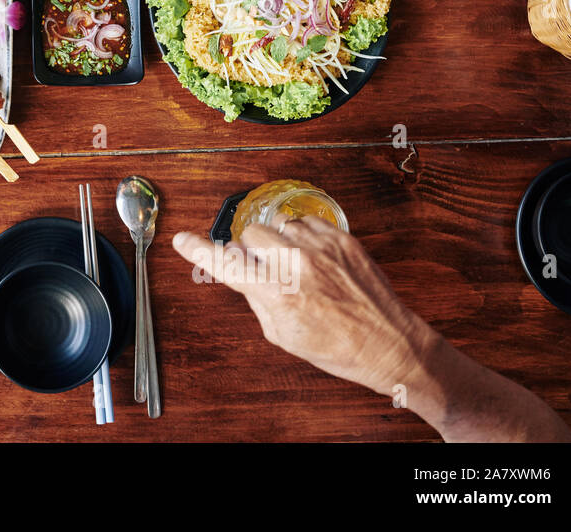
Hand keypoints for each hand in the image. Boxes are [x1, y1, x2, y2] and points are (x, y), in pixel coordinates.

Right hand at [171, 215, 436, 396]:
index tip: (183, 239)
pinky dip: (304, 236)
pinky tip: (315, 258)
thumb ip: (257, 298)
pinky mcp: (342, 238)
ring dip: (280, 241)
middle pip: (250, 234)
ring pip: (279, 224)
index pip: (226, 265)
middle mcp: (296, 264)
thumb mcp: (282, 335)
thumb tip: (243, 273)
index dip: (199, 251)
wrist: (388, 344)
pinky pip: (307, 221)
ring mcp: (321, 247)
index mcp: (277, 293)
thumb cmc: (336, 348)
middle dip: (252, 250)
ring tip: (297, 265)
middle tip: (266, 269)